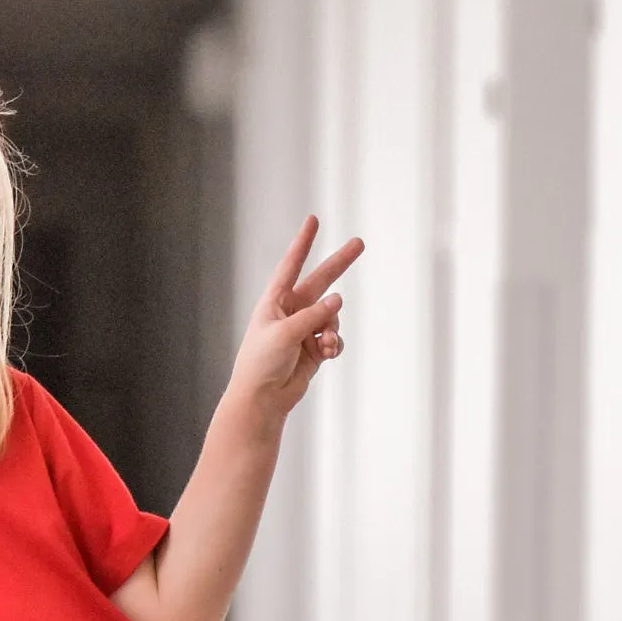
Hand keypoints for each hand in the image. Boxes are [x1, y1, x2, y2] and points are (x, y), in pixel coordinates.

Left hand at [224, 218, 362, 425]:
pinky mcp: (314, 350)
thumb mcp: (285, 333)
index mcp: (274, 302)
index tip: (313, 220)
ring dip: (332, 328)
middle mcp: (290, 312)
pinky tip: (328, 352)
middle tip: (360, 243)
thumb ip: (313, 315)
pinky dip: (334, 344)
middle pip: (320, 281)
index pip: (291, 265)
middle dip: (339, 264)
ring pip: (331, 316)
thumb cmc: (261, 364)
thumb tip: (339, 299)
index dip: (303, 243)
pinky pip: (334, 338)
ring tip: (325, 343)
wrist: (261, 400)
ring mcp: (304, 330)